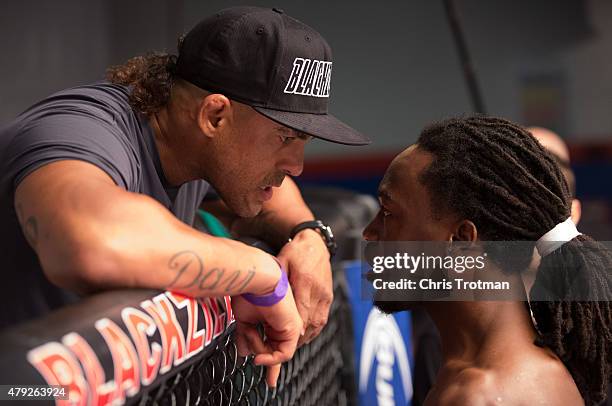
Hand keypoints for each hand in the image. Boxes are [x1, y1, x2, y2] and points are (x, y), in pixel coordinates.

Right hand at [232, 284, 302, 387]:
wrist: (255, 278)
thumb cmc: (248, 291)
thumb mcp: (244, 320)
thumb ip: (247, 337)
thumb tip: (244, 353)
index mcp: (272, 320)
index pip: (272, 343)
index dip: (267, 358)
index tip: (261, 369)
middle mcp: (283, 323)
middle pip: (278, 351)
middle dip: (271, 367)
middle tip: (270, 383)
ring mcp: (289, 325)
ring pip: (277, 353)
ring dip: (260, 352)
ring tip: (250, 338)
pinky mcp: (293, 328)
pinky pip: (283, 354)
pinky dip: (271, 358)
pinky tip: (258, 356)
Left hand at [277, 229, 331, 345]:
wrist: (315, 243)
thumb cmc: (297, 252)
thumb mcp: (281, 263)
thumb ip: (278, 282)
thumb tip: (270, 300)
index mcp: (305, 281)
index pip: (302, 310)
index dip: (295, 327)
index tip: (286, 339)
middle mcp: (318, 291)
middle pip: (310, 322)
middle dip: (296, 338)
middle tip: (282, 347)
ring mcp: (325, 296)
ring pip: (317, 325)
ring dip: (304, 337)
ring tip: (290, 344)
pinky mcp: (328, 298)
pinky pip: (322, 321)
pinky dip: (312, 330)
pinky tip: (302, 335)